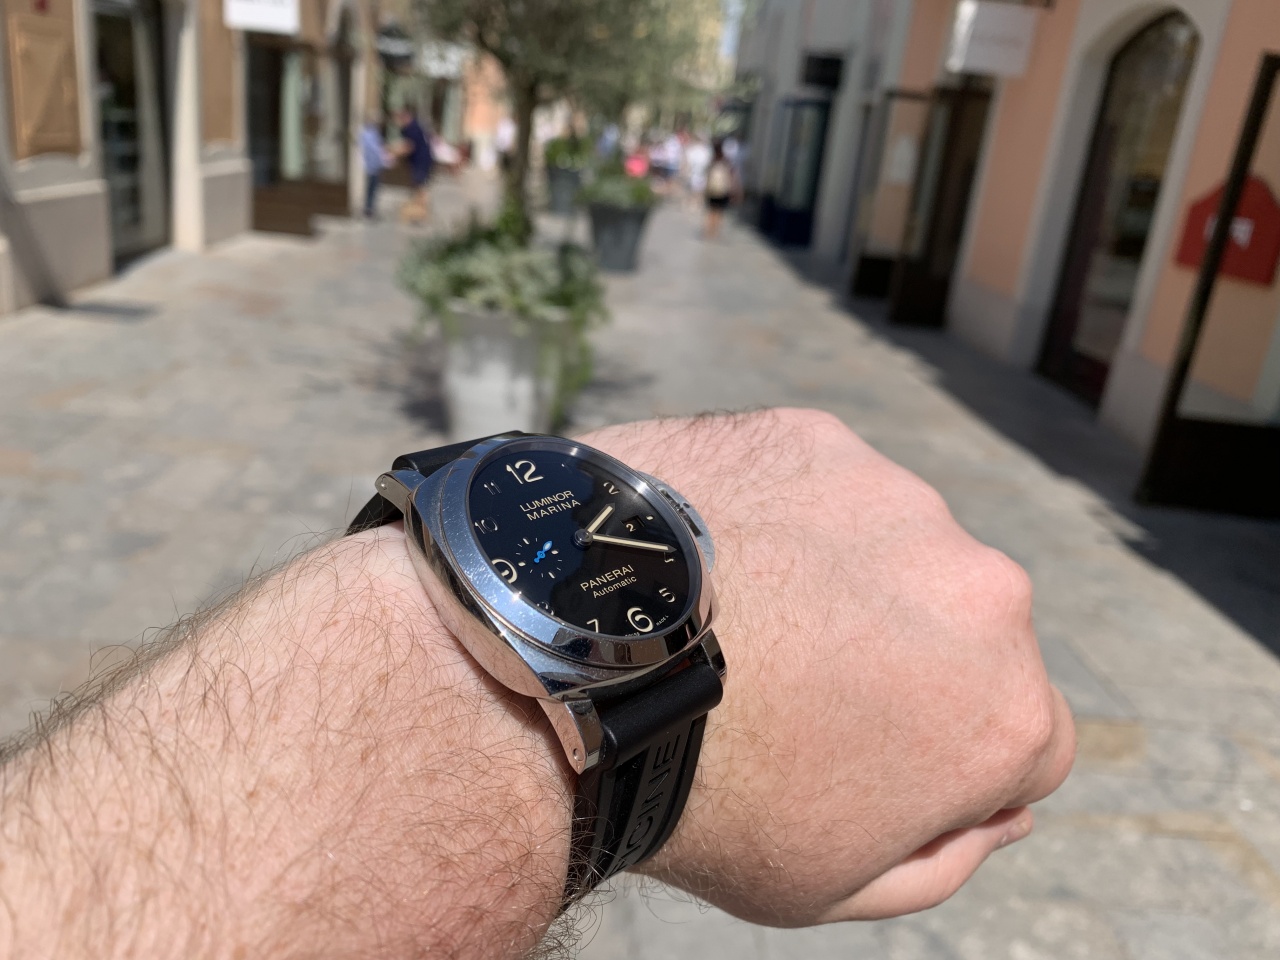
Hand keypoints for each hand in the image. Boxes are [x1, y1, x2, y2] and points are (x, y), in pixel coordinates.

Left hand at [578, 409, 1074, 924]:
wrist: (571, 665)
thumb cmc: (697, 797)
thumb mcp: (829, 885)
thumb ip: (946, 857)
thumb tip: (1006, 811)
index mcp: (1004, 709)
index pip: (1023, 738)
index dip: (943, 756)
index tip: (860, 753)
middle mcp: (983, 588)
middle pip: (964, 633)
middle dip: (901, 660)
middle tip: (788, 685)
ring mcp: (898, 499)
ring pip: (893, 549)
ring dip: (842, 580)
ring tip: (736, 620)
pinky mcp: (818, 438)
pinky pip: (820, 489)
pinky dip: (781, 519)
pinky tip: (711, 562)